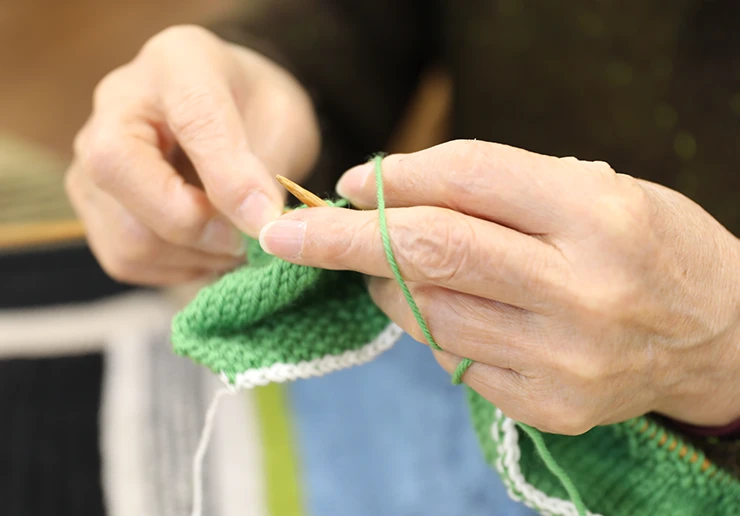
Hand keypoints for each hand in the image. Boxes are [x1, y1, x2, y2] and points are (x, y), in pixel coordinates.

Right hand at [66, 25, 319, 284]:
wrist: (233, 115)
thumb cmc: (258, 112)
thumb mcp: (282, 123)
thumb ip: (264, 171)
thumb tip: (259, 226)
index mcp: (177, 65)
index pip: (191, 118)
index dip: (229, 179)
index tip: (266, 220)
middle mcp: (115, 107)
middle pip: (124, 177)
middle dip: (201, 229)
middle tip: (250, 240)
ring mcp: (92, 160)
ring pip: (128, 235)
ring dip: (195, 256)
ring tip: (235, 243)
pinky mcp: (92, 208)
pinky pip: (128, 260)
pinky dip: (179, 268)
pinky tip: (208, 249)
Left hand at [258, 140, 739, 433]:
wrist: (717, 335)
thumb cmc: (648, 246)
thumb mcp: (593, 188)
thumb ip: (494, 187)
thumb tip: (383, 193)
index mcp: (596, 214)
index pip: (465, 179)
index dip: (398, 175)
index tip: (350, 183)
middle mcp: (579, 290)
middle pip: (428, 251)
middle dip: (341, 239)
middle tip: (284, 234)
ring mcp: (563, 358)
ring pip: (428, 313)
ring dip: (385, 285)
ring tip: (387, 268)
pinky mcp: (548, 405)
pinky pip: (451, 359)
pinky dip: (430, 329)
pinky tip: (448, 311)